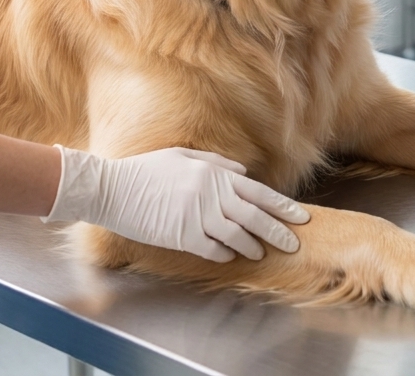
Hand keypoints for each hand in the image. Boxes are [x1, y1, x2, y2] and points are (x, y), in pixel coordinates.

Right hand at [44, 146, 309, 262]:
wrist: (114, 187)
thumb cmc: (148, 170)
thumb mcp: (186, 157)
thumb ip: (217, 163)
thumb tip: (243, 172)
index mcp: (215, 174)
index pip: (258, 192)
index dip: (282, 206)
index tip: (300, 216)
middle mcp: (211, 194)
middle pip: (254, 216)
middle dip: (277, 231)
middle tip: (294, 243)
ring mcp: (197, 215)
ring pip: (236, 235)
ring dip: (252, 246)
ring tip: (261, 253)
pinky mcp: (181, 235)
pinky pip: (210, 248)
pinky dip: (223, 253)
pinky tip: (231, 256)